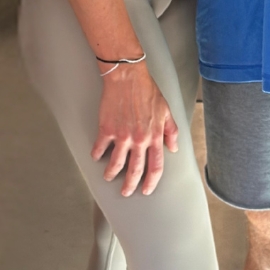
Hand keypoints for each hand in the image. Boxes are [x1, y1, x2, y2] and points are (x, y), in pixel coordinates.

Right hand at [91, 62, 178, 197]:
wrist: (127, 77)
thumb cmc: (147, 91)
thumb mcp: (166, 110)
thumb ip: (171, 131)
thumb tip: (173, 148)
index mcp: (154, 137)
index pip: (155, 167)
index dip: (151, 182)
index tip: (147, 190)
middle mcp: (139, 140)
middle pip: (135, 171)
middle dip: (130, 186)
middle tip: (126, 192)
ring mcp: (121, 136)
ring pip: (116, 164)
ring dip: (111, 174)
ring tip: (108, 177)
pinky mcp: (106, 129)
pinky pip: (100, 148)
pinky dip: (97, 155)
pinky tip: (96, 157)